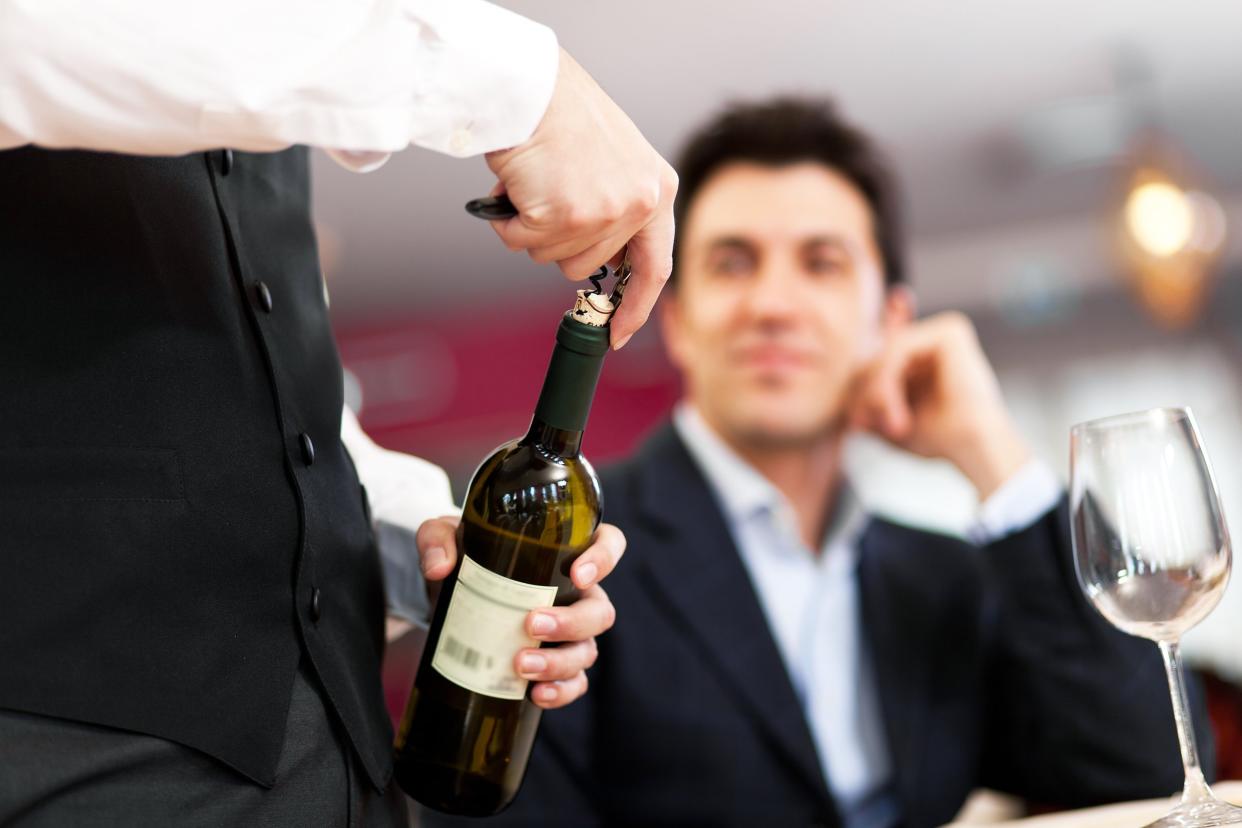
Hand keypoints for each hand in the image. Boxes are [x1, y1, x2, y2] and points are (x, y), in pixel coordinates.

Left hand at [417, 516, 624, 709]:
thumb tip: (440, 569)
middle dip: (571, 622)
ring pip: (588, 650)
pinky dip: (561, 692)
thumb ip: (437, 540)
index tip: (578, 573)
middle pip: (600, 609)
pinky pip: (574, 684)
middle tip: (532, 625)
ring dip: (559, 662)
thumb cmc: (463, 560)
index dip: (604, 558)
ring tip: (521, 665)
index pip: (609, 544)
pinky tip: (536, 695)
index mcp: (564, 553)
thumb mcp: (444, 538)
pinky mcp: (555, 667)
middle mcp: (576, 593)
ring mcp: (570, 634)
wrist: (448, 603)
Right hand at [484, 48, 677, 350]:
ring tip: (534, 183)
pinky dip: (508, 220)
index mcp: (658, 191)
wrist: (531, 85)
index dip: (635, 306)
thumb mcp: (617, 163)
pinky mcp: (564, 215)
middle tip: (547, 199)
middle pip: (586, 266)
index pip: (655, 267)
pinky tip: (516, 185)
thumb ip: (620, 209)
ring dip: (531, 228)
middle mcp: (639, 204)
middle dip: (556, 242)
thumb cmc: (565, 117)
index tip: (617, 333)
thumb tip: (602, 264)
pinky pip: (522, 242)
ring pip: (551, 258)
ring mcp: (603, 212)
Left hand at [847, 312, 1029, 498]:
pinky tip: (896, 412)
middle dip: (866, 391)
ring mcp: (946, 330)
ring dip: (876, 392)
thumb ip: (867, 403)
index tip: (857, 405)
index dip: (867, 366)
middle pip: (879, 351)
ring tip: (890, 427)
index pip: (883, 349)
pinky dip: (887, 383)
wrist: (973, 448)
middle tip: (862, 426)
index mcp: (930, 353)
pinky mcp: (951, 331)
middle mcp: (939, 336)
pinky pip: (898, 349)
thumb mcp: (890, 419)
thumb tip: (847, 414)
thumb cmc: (939, 438)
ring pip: (885, 351)